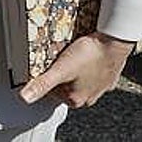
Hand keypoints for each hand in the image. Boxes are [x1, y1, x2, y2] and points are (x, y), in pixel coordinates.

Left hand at [20, 31, 134, 107]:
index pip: (52, 93)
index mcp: (76, 99)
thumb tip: (25, 97)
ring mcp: (101, 86)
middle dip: (59, 75)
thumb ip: (42, 84)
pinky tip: (85, 55)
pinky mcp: (109, 75)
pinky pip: (94, 72)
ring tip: (69, 56)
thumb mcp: (60, 69)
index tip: (43, 68)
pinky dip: (88, 66)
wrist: (115, 42)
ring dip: (73, 71)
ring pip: (80, 80)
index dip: (45, 79)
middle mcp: (90, 97)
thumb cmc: (90, 55)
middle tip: (56, 60)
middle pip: (66, 87)